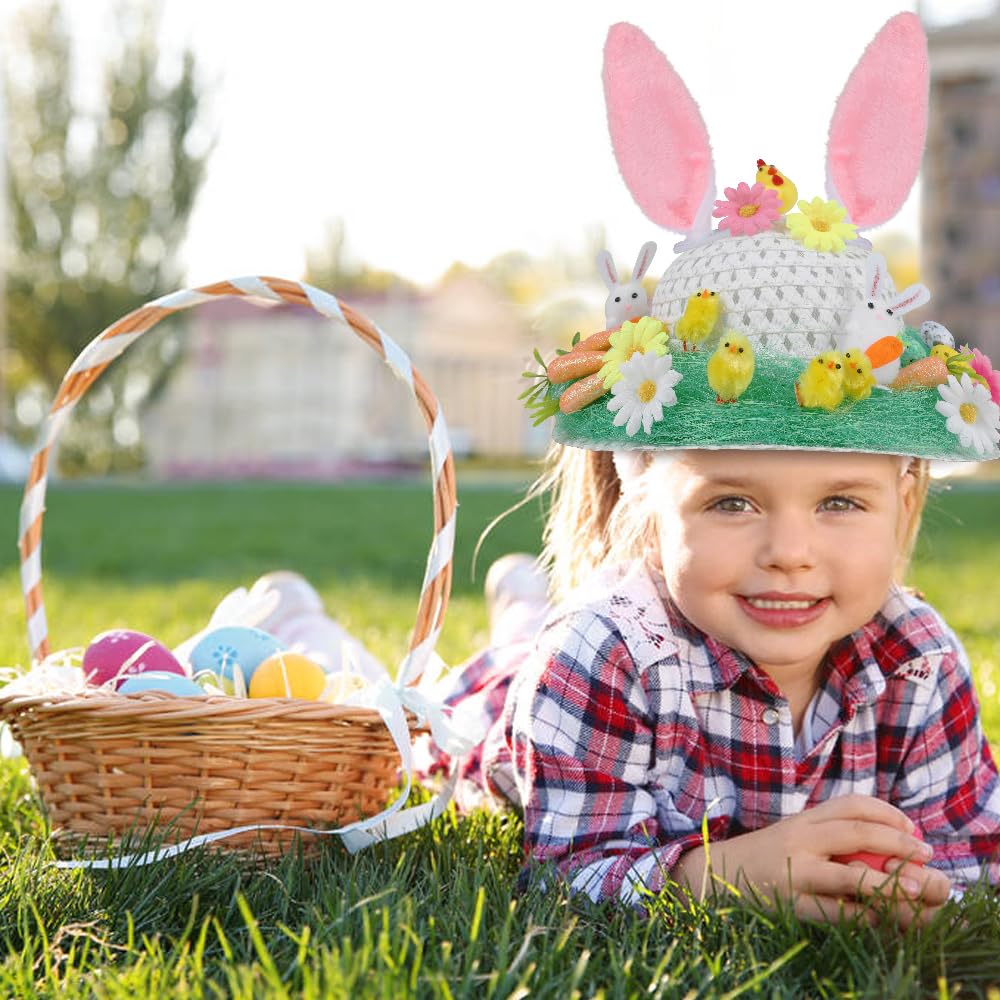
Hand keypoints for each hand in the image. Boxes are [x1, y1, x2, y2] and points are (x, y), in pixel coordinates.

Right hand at [672, 794, 949, 925]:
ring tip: (916, 888)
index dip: (886, 812)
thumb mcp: (793, 836)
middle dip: (896, 840)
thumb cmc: (763, 858)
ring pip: (849, 874)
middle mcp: (799, 839)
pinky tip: (881, 917)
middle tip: (924, 852)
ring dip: (889, 881)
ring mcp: (794, 872)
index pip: (849, 805)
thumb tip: (883, 840)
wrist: (713, 876)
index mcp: (802, 820)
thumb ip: (827, 834)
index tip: (911, 827)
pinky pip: (836, 912)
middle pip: (855, 831)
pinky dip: (864, 915)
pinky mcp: (791, 904)